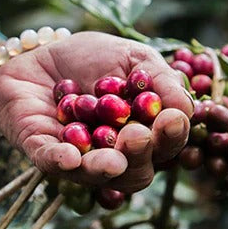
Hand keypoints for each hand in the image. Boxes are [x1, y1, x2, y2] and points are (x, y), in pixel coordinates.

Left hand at [0, 32, 193, 192]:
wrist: (40, 52)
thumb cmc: (90, 57)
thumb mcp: (132, 58)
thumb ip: (160, 79)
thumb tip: (187, 108)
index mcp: (138, 133)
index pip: (162, 146)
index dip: (171, 137)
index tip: (172, 119)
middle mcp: (110, 152)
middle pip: (133, 172)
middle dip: (139, 156)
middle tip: (138, 135)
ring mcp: (75, 155)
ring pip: (93, 175)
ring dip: (104, 169)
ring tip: (114, 161)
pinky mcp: (40, 149)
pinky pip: (49, 162)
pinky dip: (60, 162)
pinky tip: (70, 158)